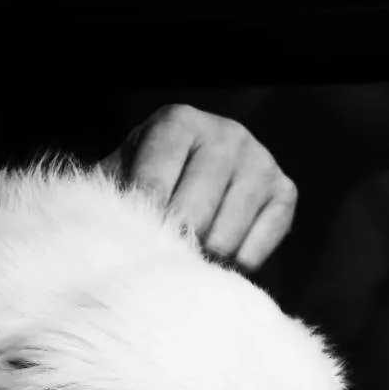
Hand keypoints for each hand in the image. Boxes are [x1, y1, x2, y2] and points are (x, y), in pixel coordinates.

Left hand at [100, 104, 297, 270]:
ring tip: (186, 260)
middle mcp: (225, 134)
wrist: (190, 184)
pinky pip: (255, 250)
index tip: (135, 246)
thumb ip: (108, 201)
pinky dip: (233, 267)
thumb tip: (103, 238)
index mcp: (178, 123)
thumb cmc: (145, 188)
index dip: (142, 225)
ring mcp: (260, 161)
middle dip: (173, 246)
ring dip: (202, 260)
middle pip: (195, 214)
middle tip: (162, 262)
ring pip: (225, 237)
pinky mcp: (285, 192)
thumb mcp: (119, 181)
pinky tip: (217, 259)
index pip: (155, 185)